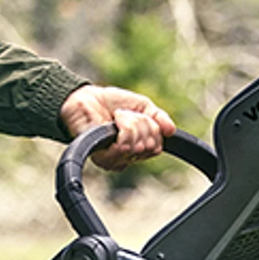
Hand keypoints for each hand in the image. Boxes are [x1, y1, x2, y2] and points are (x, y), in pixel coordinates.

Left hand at [59, 85, 174, 170]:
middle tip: (125, 115)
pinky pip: (124, 147)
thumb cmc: (112, 104)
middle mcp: (128, 158)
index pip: (157, 146)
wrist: (86, 98)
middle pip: (150, 146)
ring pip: (138, 146)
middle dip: (142, 123)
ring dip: (131, 123)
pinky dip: (122, 127)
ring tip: (118, 117)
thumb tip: (172, 131)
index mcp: (138, 149)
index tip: (139, 115)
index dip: (153, 127)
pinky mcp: (103, 159)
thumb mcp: (143, 106)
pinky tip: (111, 123)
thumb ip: (160, 119)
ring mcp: (115, 160)